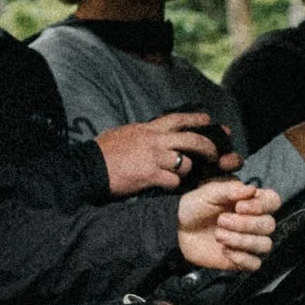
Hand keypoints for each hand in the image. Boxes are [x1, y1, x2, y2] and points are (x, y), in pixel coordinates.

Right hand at [97, 112, 222, 195]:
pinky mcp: (150, 176)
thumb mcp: (125, 132)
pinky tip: (166, 185)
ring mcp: (154, 158)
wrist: (89, 167)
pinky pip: (173, 181)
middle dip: (208, 147)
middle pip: (192, 140)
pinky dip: (173, 185)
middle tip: (215, 154)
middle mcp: (155, 140)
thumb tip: (151, 132)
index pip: (178, 118)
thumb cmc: (104, 151)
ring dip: (187, 170)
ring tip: (181, 174)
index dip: (196, 119)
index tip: (209, 120)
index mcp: (149, 128)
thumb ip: (143, 132)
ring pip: (186, 163)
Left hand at [179, 180, 278, 271]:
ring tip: (219, 235)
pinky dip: (241, 258)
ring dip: (242, 240)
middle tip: (221, 220)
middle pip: (269, 225)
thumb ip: (230, 189)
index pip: (273, 201)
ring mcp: (250, 242)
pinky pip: (255, 263)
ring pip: (265, 245)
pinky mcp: (242, 259)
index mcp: (250, 202)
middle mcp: (254, 221)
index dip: (261, 205)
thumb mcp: (208, 193)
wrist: (178, 229)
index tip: (239, 206)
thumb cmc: (194, 208)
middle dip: (245, 224)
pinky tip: (225, 250)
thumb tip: (252, 189)